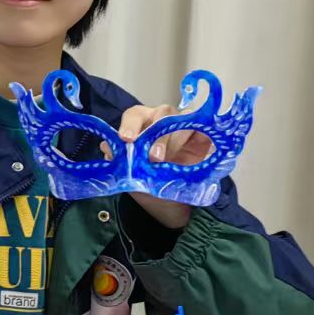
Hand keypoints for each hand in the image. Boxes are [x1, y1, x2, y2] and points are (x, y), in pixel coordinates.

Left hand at [116, 104, 212, 228]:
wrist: (167, 201)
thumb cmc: (145, 179)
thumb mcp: (130, 173)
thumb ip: (120, 160)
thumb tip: (108, 148)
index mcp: (139, 123)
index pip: (134, 115)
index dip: (130, 124)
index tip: (126, 139)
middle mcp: (161, 120)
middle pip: (162, 113)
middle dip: (158, 135)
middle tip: (154, 157)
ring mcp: (183, 127)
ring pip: (183, 121)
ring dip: (176, 141)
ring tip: (170, 162)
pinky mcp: (202, 138)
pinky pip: (205, 130)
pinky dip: (203, 136)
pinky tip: (200, 150)